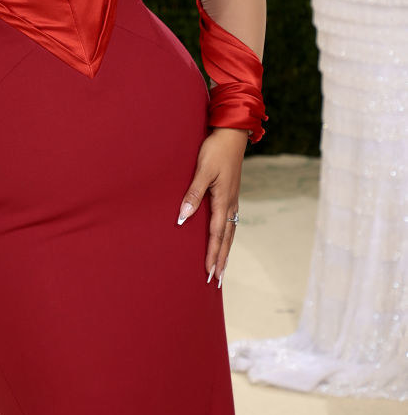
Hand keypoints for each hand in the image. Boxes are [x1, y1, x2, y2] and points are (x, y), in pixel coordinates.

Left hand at [177, 128, 247, 285]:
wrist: (232, 134)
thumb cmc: (215, 150)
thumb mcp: (202, 171)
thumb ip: (193, 194)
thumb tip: (183, 218)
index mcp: (223, 200)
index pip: (216, 234)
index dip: (212, 254)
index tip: (209, 273)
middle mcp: (230, 203)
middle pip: (226, 238)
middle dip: (221, 259)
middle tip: (217, 280)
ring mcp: (232, 198)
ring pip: (230, 231)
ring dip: (226, 250)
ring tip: (223, 267)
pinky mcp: (231, 193)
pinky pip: (231, 221)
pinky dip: (228, 236)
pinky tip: (226, 239)